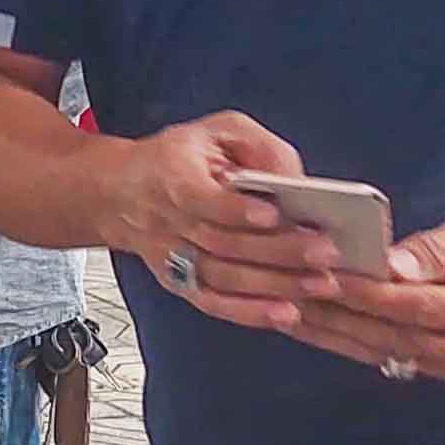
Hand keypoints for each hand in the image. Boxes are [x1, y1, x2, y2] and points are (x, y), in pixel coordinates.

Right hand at [109, 112, 319, 337]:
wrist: (120, 192)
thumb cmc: (177, 157)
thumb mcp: (217, 130)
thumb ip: (257, 146)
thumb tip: (296, 180)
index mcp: (172, 174)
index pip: (200, 197)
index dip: (236, 209)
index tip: (274, 213)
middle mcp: (168, 220)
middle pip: (223, 243)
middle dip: (278, 251)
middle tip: (325, 253)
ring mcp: (172, 256)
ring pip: (223, 276)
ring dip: (274, 285)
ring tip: (319, 284)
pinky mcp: (179, 282)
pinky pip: (214, 303)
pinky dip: (249, 313)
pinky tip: (284, 314)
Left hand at [295, 216, 444, 380]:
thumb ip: (435, 251)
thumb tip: (390, 264)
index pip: (410, 305)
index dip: (363, 293)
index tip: (320, 275)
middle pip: (386, 334)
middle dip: (332, 314)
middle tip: (282, 292)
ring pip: (379, 352)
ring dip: (329, 334)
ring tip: (282, 310)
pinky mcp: (440, 370)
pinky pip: (386, 357)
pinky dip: (347, 342)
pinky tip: (313, 326)